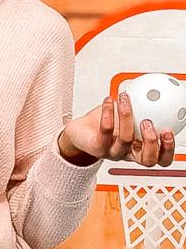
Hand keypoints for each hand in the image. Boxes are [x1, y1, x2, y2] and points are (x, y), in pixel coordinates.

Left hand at [59, 92, 176, 167]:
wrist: (80, 133)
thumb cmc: (106, 124)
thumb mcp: (129, 116)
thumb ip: (143, 107)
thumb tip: (156, 88)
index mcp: (140, 149)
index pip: (160, 159)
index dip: (168, 150)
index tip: (169, 131)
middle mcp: (128, 153)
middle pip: (147, 159)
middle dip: (152, 142)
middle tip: (148, 122)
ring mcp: (112, 152)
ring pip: (126, 139)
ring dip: (127, 117)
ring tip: (125, 101)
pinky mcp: (97, 147)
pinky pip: (105, 130)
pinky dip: (108, 112)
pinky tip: (109, 100)